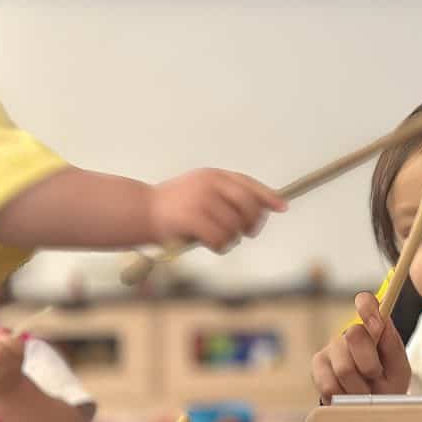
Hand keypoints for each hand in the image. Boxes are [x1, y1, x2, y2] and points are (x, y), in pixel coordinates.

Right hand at [149, 169, 286, 252]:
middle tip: (247, 233)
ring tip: (220, 240)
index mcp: (214, 175)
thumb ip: (227, 197)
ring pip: (234, 226)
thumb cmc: (175, 208)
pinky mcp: (192, 217)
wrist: (139, 212)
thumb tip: (263, 210)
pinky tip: (213, 245)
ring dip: (232, 239)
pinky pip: (221, 238)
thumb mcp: (201, 193)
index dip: (268, 196)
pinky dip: (221, 247)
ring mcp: (201, 199)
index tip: (283, 208)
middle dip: (252, 223)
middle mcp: (210, 183)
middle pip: (248, 206)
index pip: (249, 184)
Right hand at [311, 291, 410, 401]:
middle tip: (376, 376)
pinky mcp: (318, 366)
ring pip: (343, 367)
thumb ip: (392, 345)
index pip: (366, 302)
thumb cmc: (387, 384)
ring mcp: (331, 348)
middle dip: (370, 364)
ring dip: (359, 387)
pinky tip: (349, 395)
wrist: (370, 409)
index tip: (377, 322)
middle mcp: (349, 333)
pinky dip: (344, 396)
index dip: (368, 307)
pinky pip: (329, 384)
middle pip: (354, 335)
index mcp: (373, 327)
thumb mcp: (399, 368)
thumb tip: (383, 321)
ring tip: (365, 392)